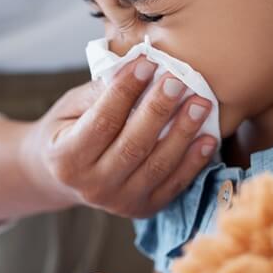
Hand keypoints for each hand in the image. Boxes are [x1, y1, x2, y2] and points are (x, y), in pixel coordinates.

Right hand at [21, 57, 216, 217]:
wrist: (64, 177)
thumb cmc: (67, 131)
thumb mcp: (69, 108)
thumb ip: (97, 93)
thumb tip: (134, 69)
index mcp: (66, 159)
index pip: (102, 122)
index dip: (125, 91)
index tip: (146, 64)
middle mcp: (92, 186)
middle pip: (133, 145)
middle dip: (159, 110)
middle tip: (179, 80)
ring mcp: (120, 202)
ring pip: (157, 166)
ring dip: (183, 133)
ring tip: (200, 104)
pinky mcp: (144, 208)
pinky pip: (174, 184)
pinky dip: (194, 161)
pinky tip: (208, 137)